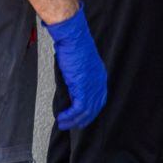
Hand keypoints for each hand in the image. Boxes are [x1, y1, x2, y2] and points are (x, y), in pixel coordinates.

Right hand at [44, 4, 107, 129]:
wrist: (73, 38)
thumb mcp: (78, 65)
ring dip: (73, 120)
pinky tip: (62, 117)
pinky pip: (78, 108)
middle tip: (71, 124)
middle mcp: (99, 82)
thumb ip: (77, 78)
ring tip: (63, 123)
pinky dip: (69, 116)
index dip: (91, 111)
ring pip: (86, 111)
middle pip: (94, 108)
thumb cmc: (74, 46)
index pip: (99, 99)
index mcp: (100, 76)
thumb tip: (69, 88)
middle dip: (83, 119)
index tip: (82, 117)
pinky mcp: (83, 87)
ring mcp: (92, 85)